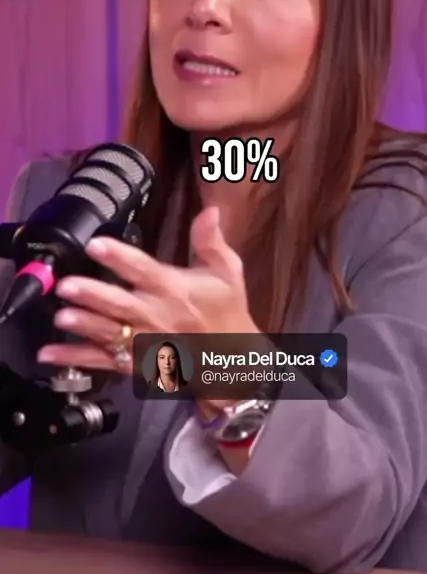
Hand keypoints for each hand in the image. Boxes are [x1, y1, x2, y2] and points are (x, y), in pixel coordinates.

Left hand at [37, 206, 259, 372]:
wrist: (230, 360)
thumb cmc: (226, 311)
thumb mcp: (228, 272)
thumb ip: (211, 240)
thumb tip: (210, 210)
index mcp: (174, 289)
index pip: (143, 270)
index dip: (119, 257)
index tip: (96, 244)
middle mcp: (156, 315)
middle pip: (121, 304)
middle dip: (94, 295)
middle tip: (67, 285)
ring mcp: (144, 342)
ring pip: (110, 334)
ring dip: (85, 326)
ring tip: (61, 317)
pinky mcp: (135, 363)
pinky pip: (103, 361)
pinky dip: (75, 358)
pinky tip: (49, 353)